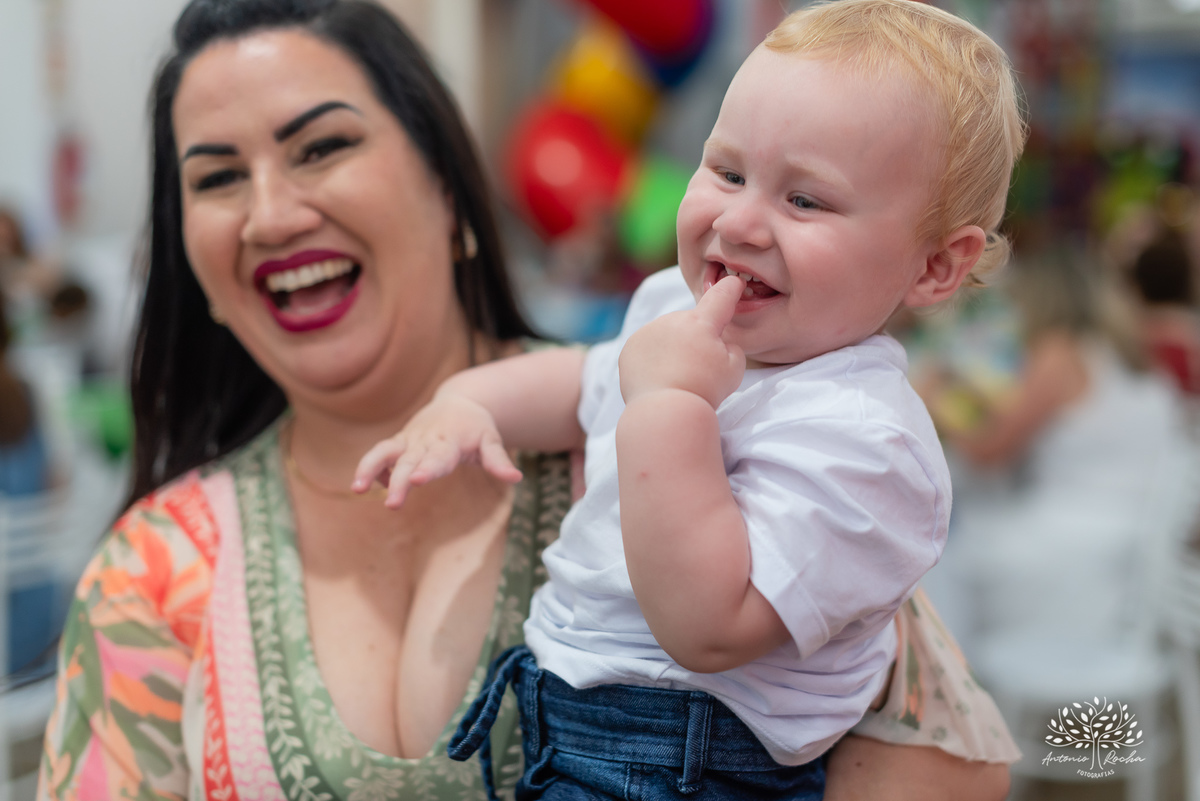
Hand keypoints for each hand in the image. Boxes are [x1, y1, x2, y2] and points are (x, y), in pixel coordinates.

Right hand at [353, 394, 522, 507]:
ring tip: (356, 488)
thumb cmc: (476, 426)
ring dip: (369, 468)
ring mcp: (409, 440)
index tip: (415, 480)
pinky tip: (372, 485)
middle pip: (408, 461)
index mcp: (449, 441)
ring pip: (384, 452)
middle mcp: (425, 440)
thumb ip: (499, 460)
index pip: (437, 458)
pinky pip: (381, 454)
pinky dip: (375, 470)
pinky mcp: (398, 442)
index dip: (427, 469)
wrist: (458, 400)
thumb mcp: (491, 440)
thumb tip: (516, 478)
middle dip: (398, 482)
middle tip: (391, 504)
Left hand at [618, 274, 746, 408]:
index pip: (720, 298)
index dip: (730, 289)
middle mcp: (672, 320)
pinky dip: (653, 357)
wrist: (665, 411)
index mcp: (701, 322)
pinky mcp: (630, 347)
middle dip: (696, 337)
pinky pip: (647, 346)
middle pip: (690, 322)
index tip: (734, 283)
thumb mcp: (734, 368)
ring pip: (667, 333)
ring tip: (677, 375)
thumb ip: (731, 346)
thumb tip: (718, 341)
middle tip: (699, 367)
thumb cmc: (704, 390)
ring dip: (673, 346)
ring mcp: (648, 332)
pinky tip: (659, 377)